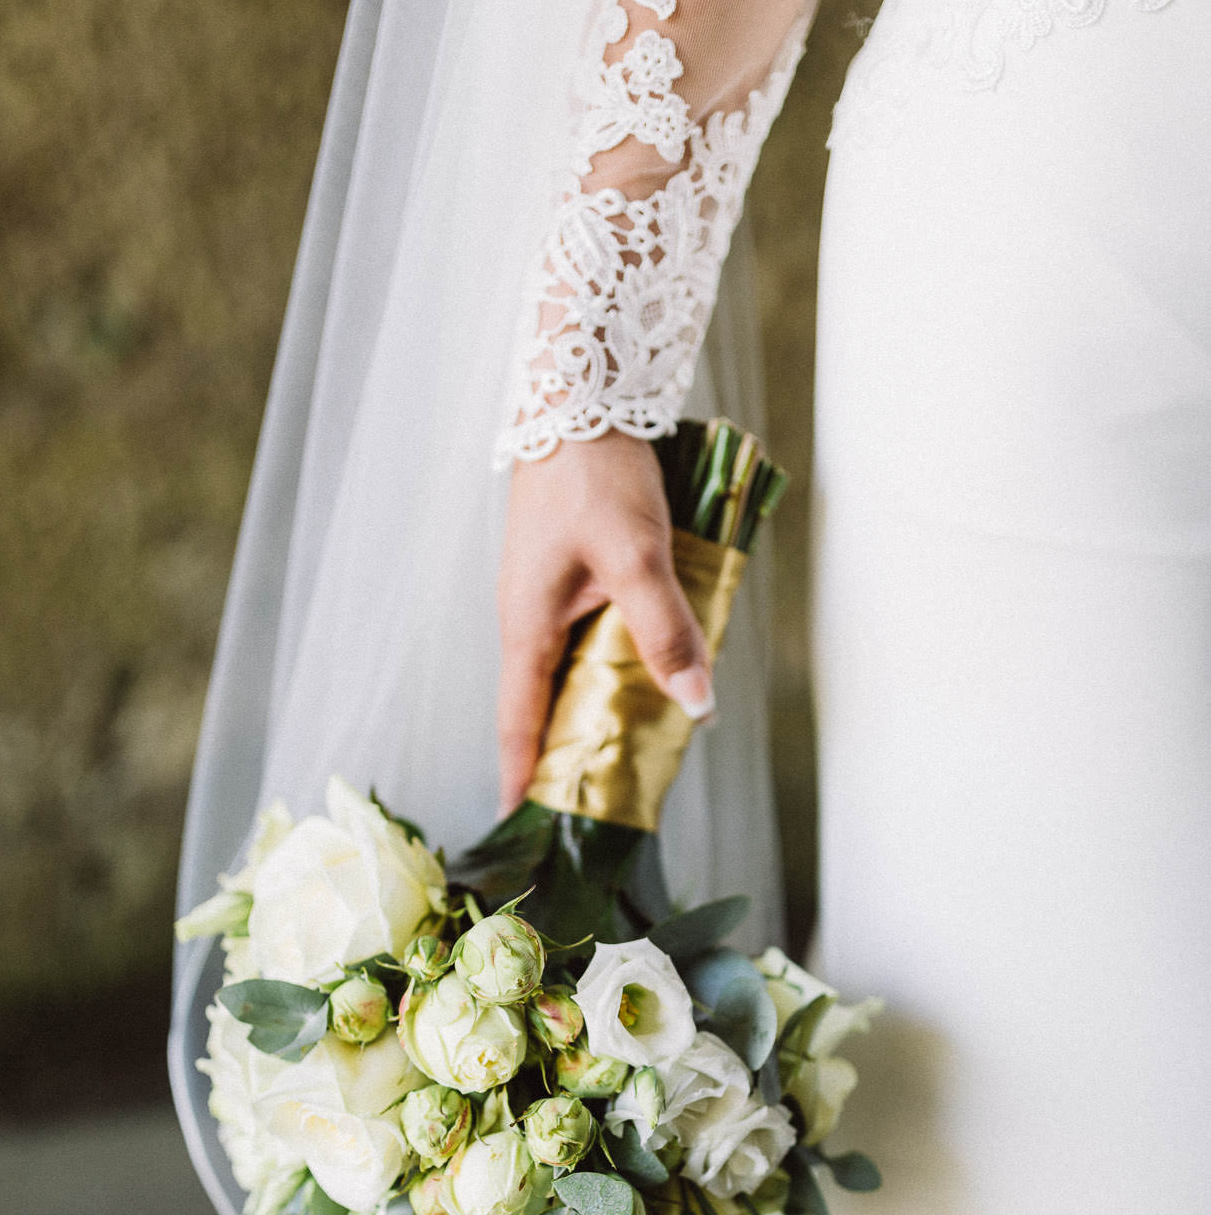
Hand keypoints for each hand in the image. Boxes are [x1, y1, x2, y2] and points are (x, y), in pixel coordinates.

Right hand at [495, 433, 715, 815]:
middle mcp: (529, 619)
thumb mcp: (637, 555)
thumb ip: (666, 630)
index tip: (524, 824)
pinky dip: (610, 666)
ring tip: (628, 753)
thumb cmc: (594, 472)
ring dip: (593, 710)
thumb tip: (695, 705)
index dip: (523, 776)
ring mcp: (548, 595)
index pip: (518, 723)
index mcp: (527, 628)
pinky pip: (588, 637)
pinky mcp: (570, 571)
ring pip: (570, 671)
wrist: (579, 390)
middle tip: (595, 805)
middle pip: (544, 706)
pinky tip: (646, 673)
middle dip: (566, 755)